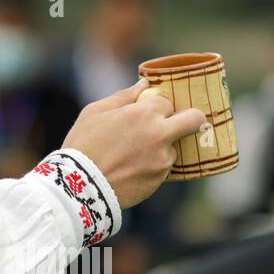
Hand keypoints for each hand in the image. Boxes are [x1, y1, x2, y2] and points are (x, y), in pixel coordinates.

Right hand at [61, 79, 206, 208]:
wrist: (79, 188)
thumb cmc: (83, 145)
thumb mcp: (95, 112)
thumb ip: (124, 96)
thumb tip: (144, 85)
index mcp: (143, 113)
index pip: (167, 101)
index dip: (158, 106)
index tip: (150, 111)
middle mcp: (159, 135)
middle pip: (195, 119)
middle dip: (192, 118)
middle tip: (182, 122)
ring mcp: (162, 160)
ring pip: (174, 147)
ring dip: (162, 148)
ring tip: (134, 155)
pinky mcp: (158, 181)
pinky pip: (162, 168)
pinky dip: (152, 167)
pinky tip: (131, 169)